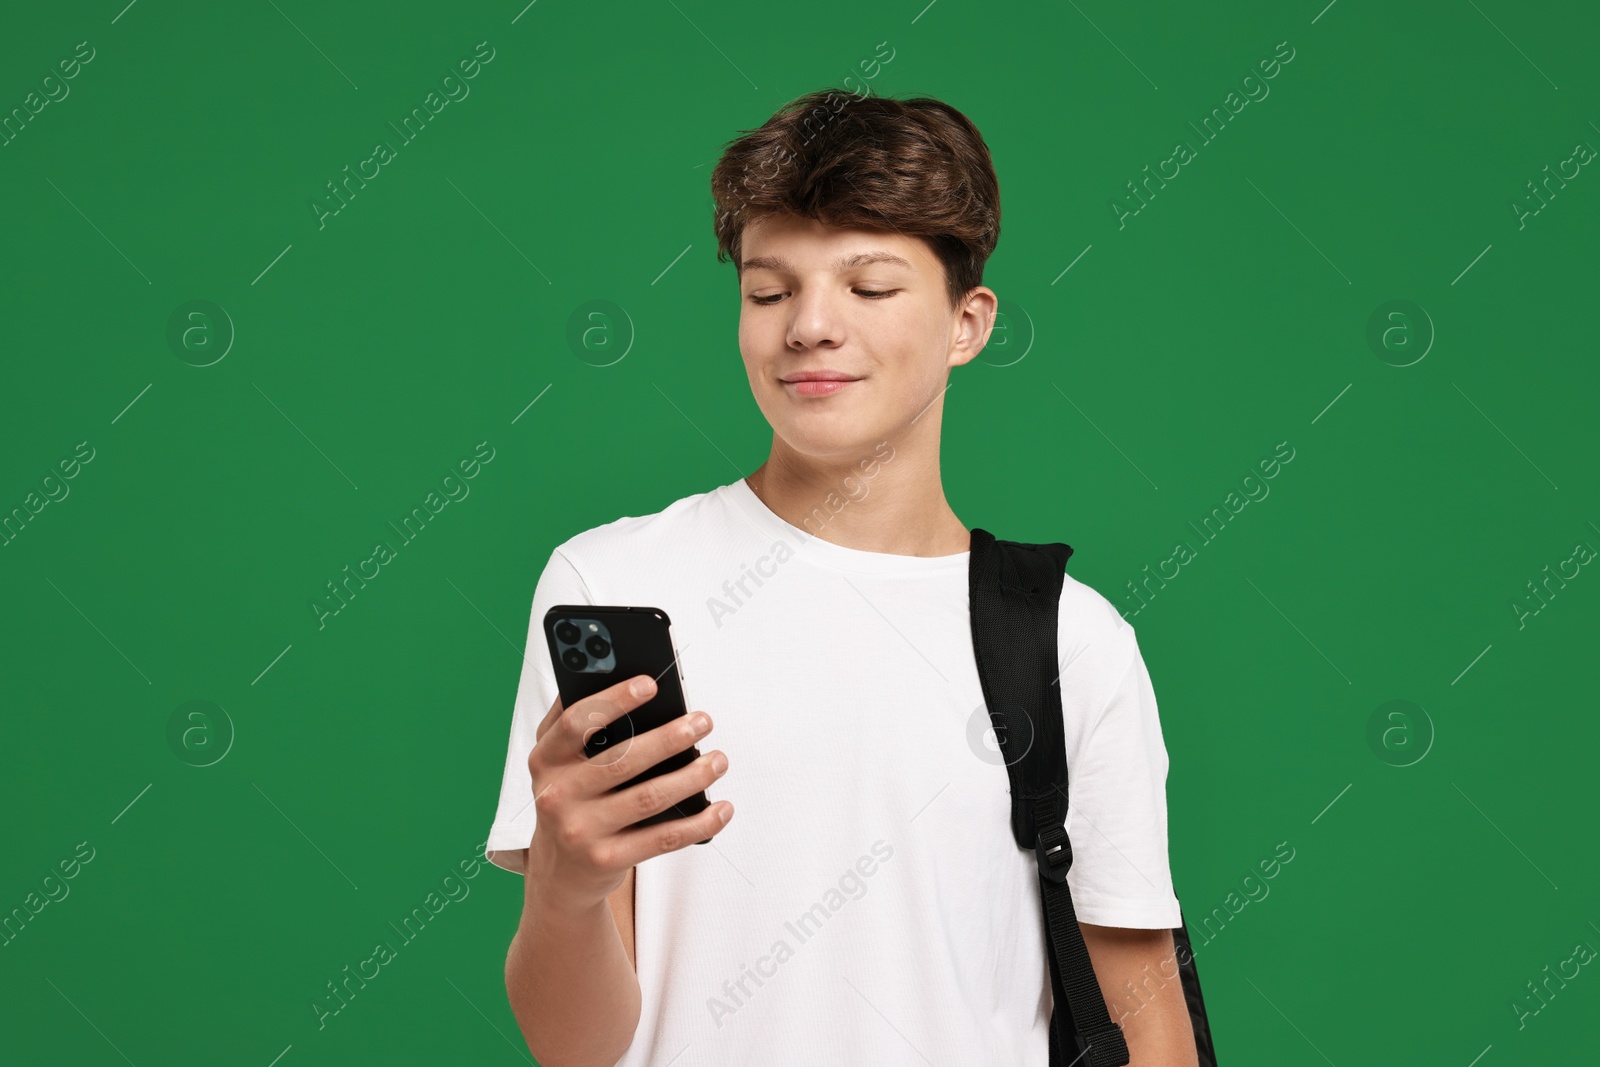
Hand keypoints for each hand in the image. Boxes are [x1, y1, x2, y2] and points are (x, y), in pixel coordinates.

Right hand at [523, 674, 732, 911]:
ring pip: (649, 798)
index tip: (651, 683)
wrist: (558, 876)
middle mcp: (556, 795)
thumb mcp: (558, 762)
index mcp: (545, 760)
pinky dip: (698, 823)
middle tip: (703, 721)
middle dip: (670, 738)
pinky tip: (721, 809)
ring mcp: (580, 832)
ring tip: (718, 761)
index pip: (576, 722)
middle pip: (622, 760)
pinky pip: (662, 838)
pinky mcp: (606, 860)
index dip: (614, 700)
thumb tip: (611, 673)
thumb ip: (573, 720)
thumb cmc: (569, 800)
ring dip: (693, 776)